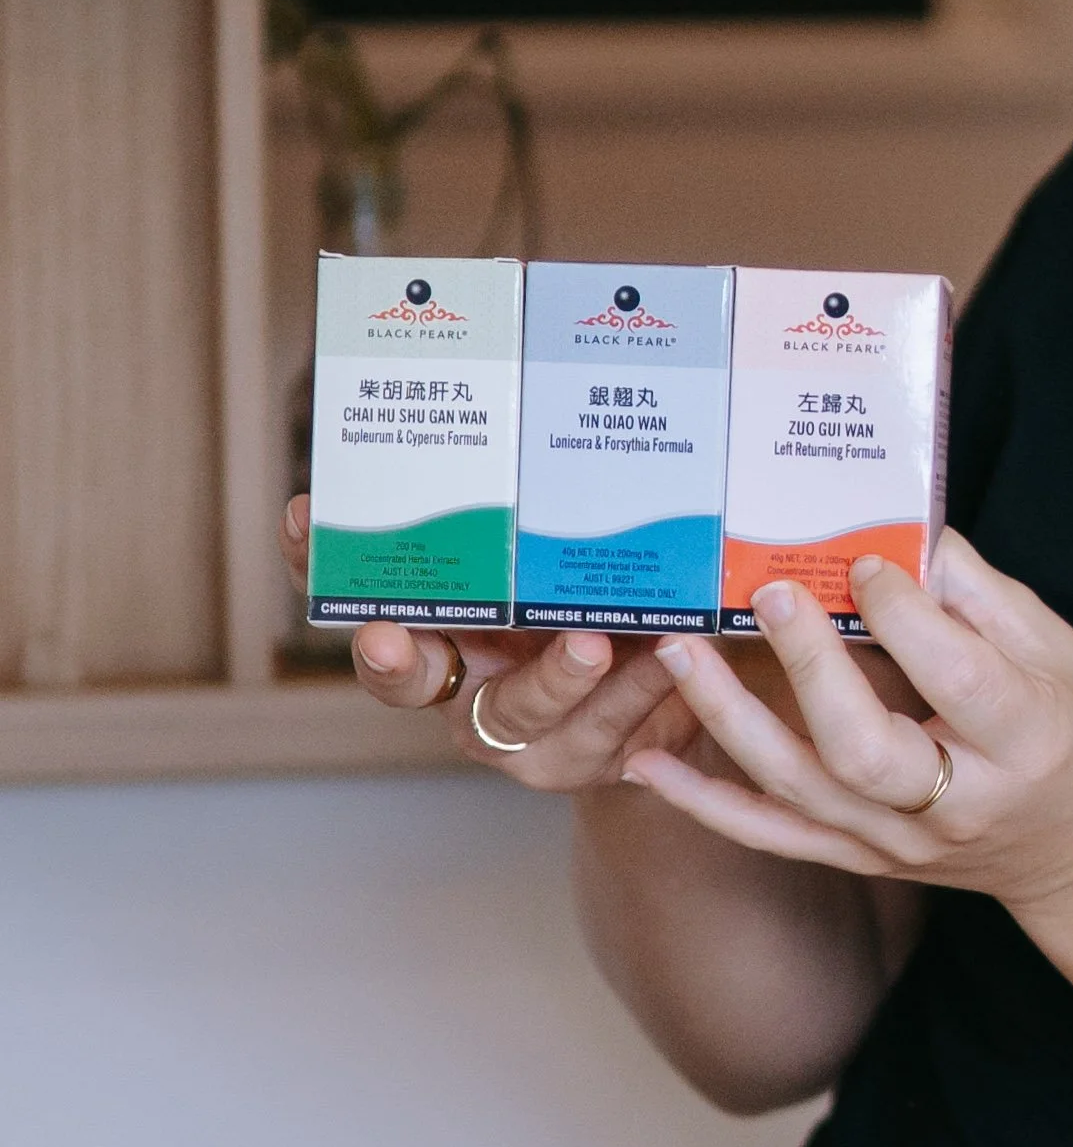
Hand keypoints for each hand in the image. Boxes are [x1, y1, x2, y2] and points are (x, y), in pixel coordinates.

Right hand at [279, 492, 695, 789]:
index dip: (319, 561)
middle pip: (405, 677)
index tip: (306, 518)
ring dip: (553, 675)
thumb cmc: (619, 598)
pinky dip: (637, 691)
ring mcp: (519, 730)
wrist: (691, 691)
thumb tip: (544, 388)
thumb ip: (553, 507)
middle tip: (389, 638)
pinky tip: (664, 655)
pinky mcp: (582, 758)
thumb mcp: (581, 549)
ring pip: (520, 710)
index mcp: (445, 620)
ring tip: (589, 642)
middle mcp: (464, 679)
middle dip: (393, 658)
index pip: (363, 586)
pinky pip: (604, 731)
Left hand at [624, 528, 1072, 915]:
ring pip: (803, 790)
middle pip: (864, 748)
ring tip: (681, 651)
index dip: (903, 614)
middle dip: (808, 668)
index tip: (864, 559)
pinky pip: (775, 836)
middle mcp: (960, 802)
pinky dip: (706, 804)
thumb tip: (904, 531)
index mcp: (1027, 739)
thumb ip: (983, 598)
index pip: (955, 675)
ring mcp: (904, 840)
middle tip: (767, 595)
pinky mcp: (866, 859)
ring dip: (730, 720)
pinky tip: (646, 767)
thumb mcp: (1066, 654)